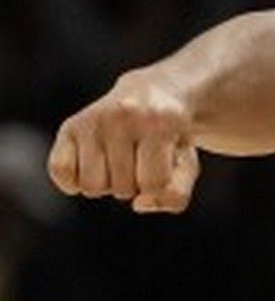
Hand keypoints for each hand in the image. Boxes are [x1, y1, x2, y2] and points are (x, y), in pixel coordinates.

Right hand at [46, 71, 201, 212]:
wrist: (151, 96)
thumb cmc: (170, 137)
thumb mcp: (187, 164)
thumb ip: (175, 195)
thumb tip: (138, 204)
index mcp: (160, 121)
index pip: (154, 184)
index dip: (160, 184)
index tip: (163, 162)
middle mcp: (123, 116)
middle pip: (122, 188)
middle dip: (134, 183)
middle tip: (140, 157)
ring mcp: (94, 120)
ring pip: (91, 187)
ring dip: (106, 184)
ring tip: (119, 160)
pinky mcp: (70, 126)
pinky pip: (60, 171)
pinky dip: (73, 182)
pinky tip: (92, 167)